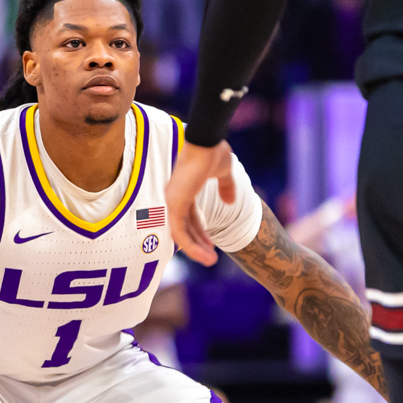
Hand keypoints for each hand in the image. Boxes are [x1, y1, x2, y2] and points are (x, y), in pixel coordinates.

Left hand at [165, 140, 236, 264]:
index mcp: (183, 191)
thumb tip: (230, 201)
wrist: (208, 140)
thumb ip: (226, 186)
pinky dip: (190, 246)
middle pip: (185, 228)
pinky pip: (179, 232)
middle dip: (199, 244)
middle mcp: (174, 197)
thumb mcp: (223, 172)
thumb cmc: (213, 151)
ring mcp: (172, 201)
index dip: (200, 233)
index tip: (211, 245)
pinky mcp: (174, 204)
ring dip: (195, 250)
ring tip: (210, 261)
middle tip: (211, 258)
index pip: (190, 218)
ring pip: (181, 234)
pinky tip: (203, 256)